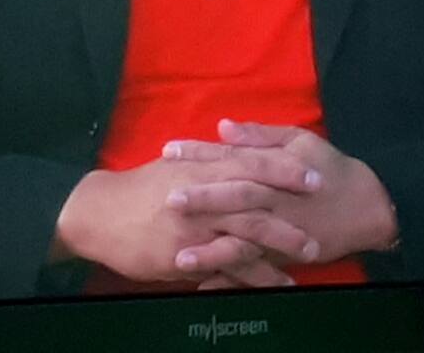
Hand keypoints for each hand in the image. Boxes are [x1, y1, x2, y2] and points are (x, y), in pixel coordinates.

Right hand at [52, 153, 319, 285]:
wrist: (100, 213)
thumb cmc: (141, 187)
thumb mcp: (178, 165)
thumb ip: (210, 157)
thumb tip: (234, 140)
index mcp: (205, 168)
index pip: (253, 164)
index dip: (286, 170)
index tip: (315, 176)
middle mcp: (204, 195)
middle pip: (258, 200)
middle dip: (293, 209)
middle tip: (322, 214)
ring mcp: (197, 226)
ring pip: (248, 234)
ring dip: (281, 245)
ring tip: (310, 254)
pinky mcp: (187, 254)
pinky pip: (228, 265)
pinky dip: (255, 275)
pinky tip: (277, 282)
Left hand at [163, 120, 397, 265]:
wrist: (367, 206)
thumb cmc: (331, 167)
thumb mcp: (300, 139)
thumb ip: (260, 135)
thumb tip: (223, 126)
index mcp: (274, 167)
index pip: (232, 157)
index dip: (201, 153)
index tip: (169, 150)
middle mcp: (275, 198)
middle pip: (235, 196)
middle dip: (202, 197)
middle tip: (168, 198)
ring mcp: (279, 229)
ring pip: (243, 238)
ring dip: (212, 248)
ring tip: (180, 256)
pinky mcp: (283, 253)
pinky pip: (255, 267)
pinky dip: (231, 277)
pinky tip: (204, 284)